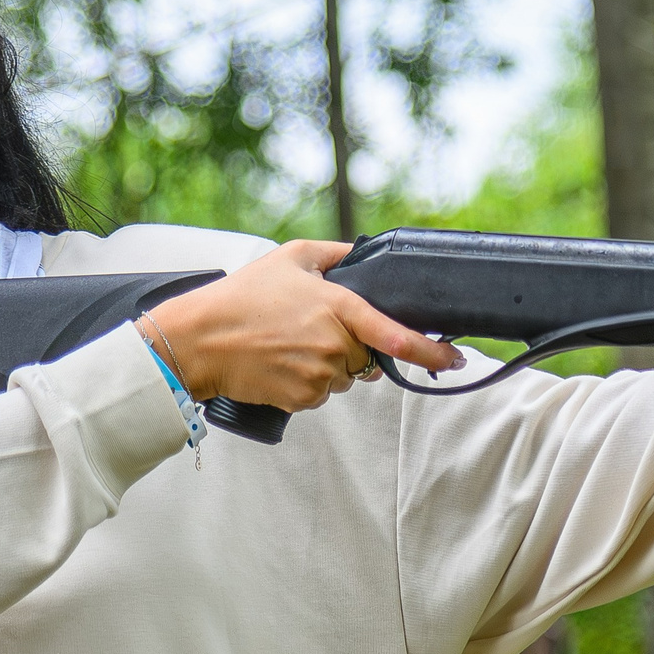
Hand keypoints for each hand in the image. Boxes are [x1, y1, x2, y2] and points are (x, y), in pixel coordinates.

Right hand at [139, 241, 461, 411]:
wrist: (200, 340)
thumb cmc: (241, 297)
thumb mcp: (291, 256)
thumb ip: (336, 253)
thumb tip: (365, 254)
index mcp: (338, 308)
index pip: (397, 335)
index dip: (432, 350)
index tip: (454, 358)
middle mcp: (335, 345)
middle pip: (368, 357)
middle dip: (352, 346)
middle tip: (310, 328)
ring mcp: (320, 376)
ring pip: (344, 378)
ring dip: (328, 364)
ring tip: (288, 343)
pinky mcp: (302, 400)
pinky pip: (321, 395)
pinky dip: (308, 382)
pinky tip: (280, 363)